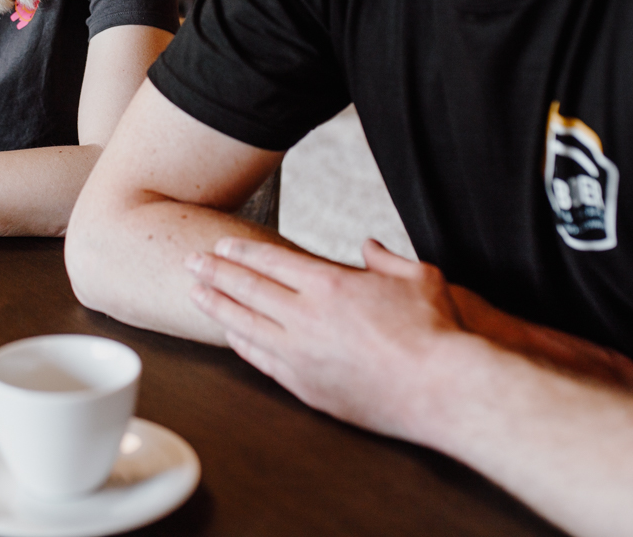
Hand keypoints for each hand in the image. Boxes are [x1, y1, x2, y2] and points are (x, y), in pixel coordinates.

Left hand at [184, 237, 632, 438]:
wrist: (442, 387)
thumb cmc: (436, 331)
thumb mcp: (418, 276)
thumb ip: (386, 258)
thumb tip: (368, 245)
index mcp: (331, 285)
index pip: (271, 262)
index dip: (242, 251)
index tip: (221, 244)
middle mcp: (308, 317)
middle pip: (248, 288)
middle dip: (215, 271)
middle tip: (190, 261)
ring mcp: (303, 355)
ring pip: (246, 324)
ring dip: (217, 306)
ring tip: (195, 293)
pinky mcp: (307, 387)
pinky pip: (263, 361)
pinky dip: (242, 344)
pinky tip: (229, 334)